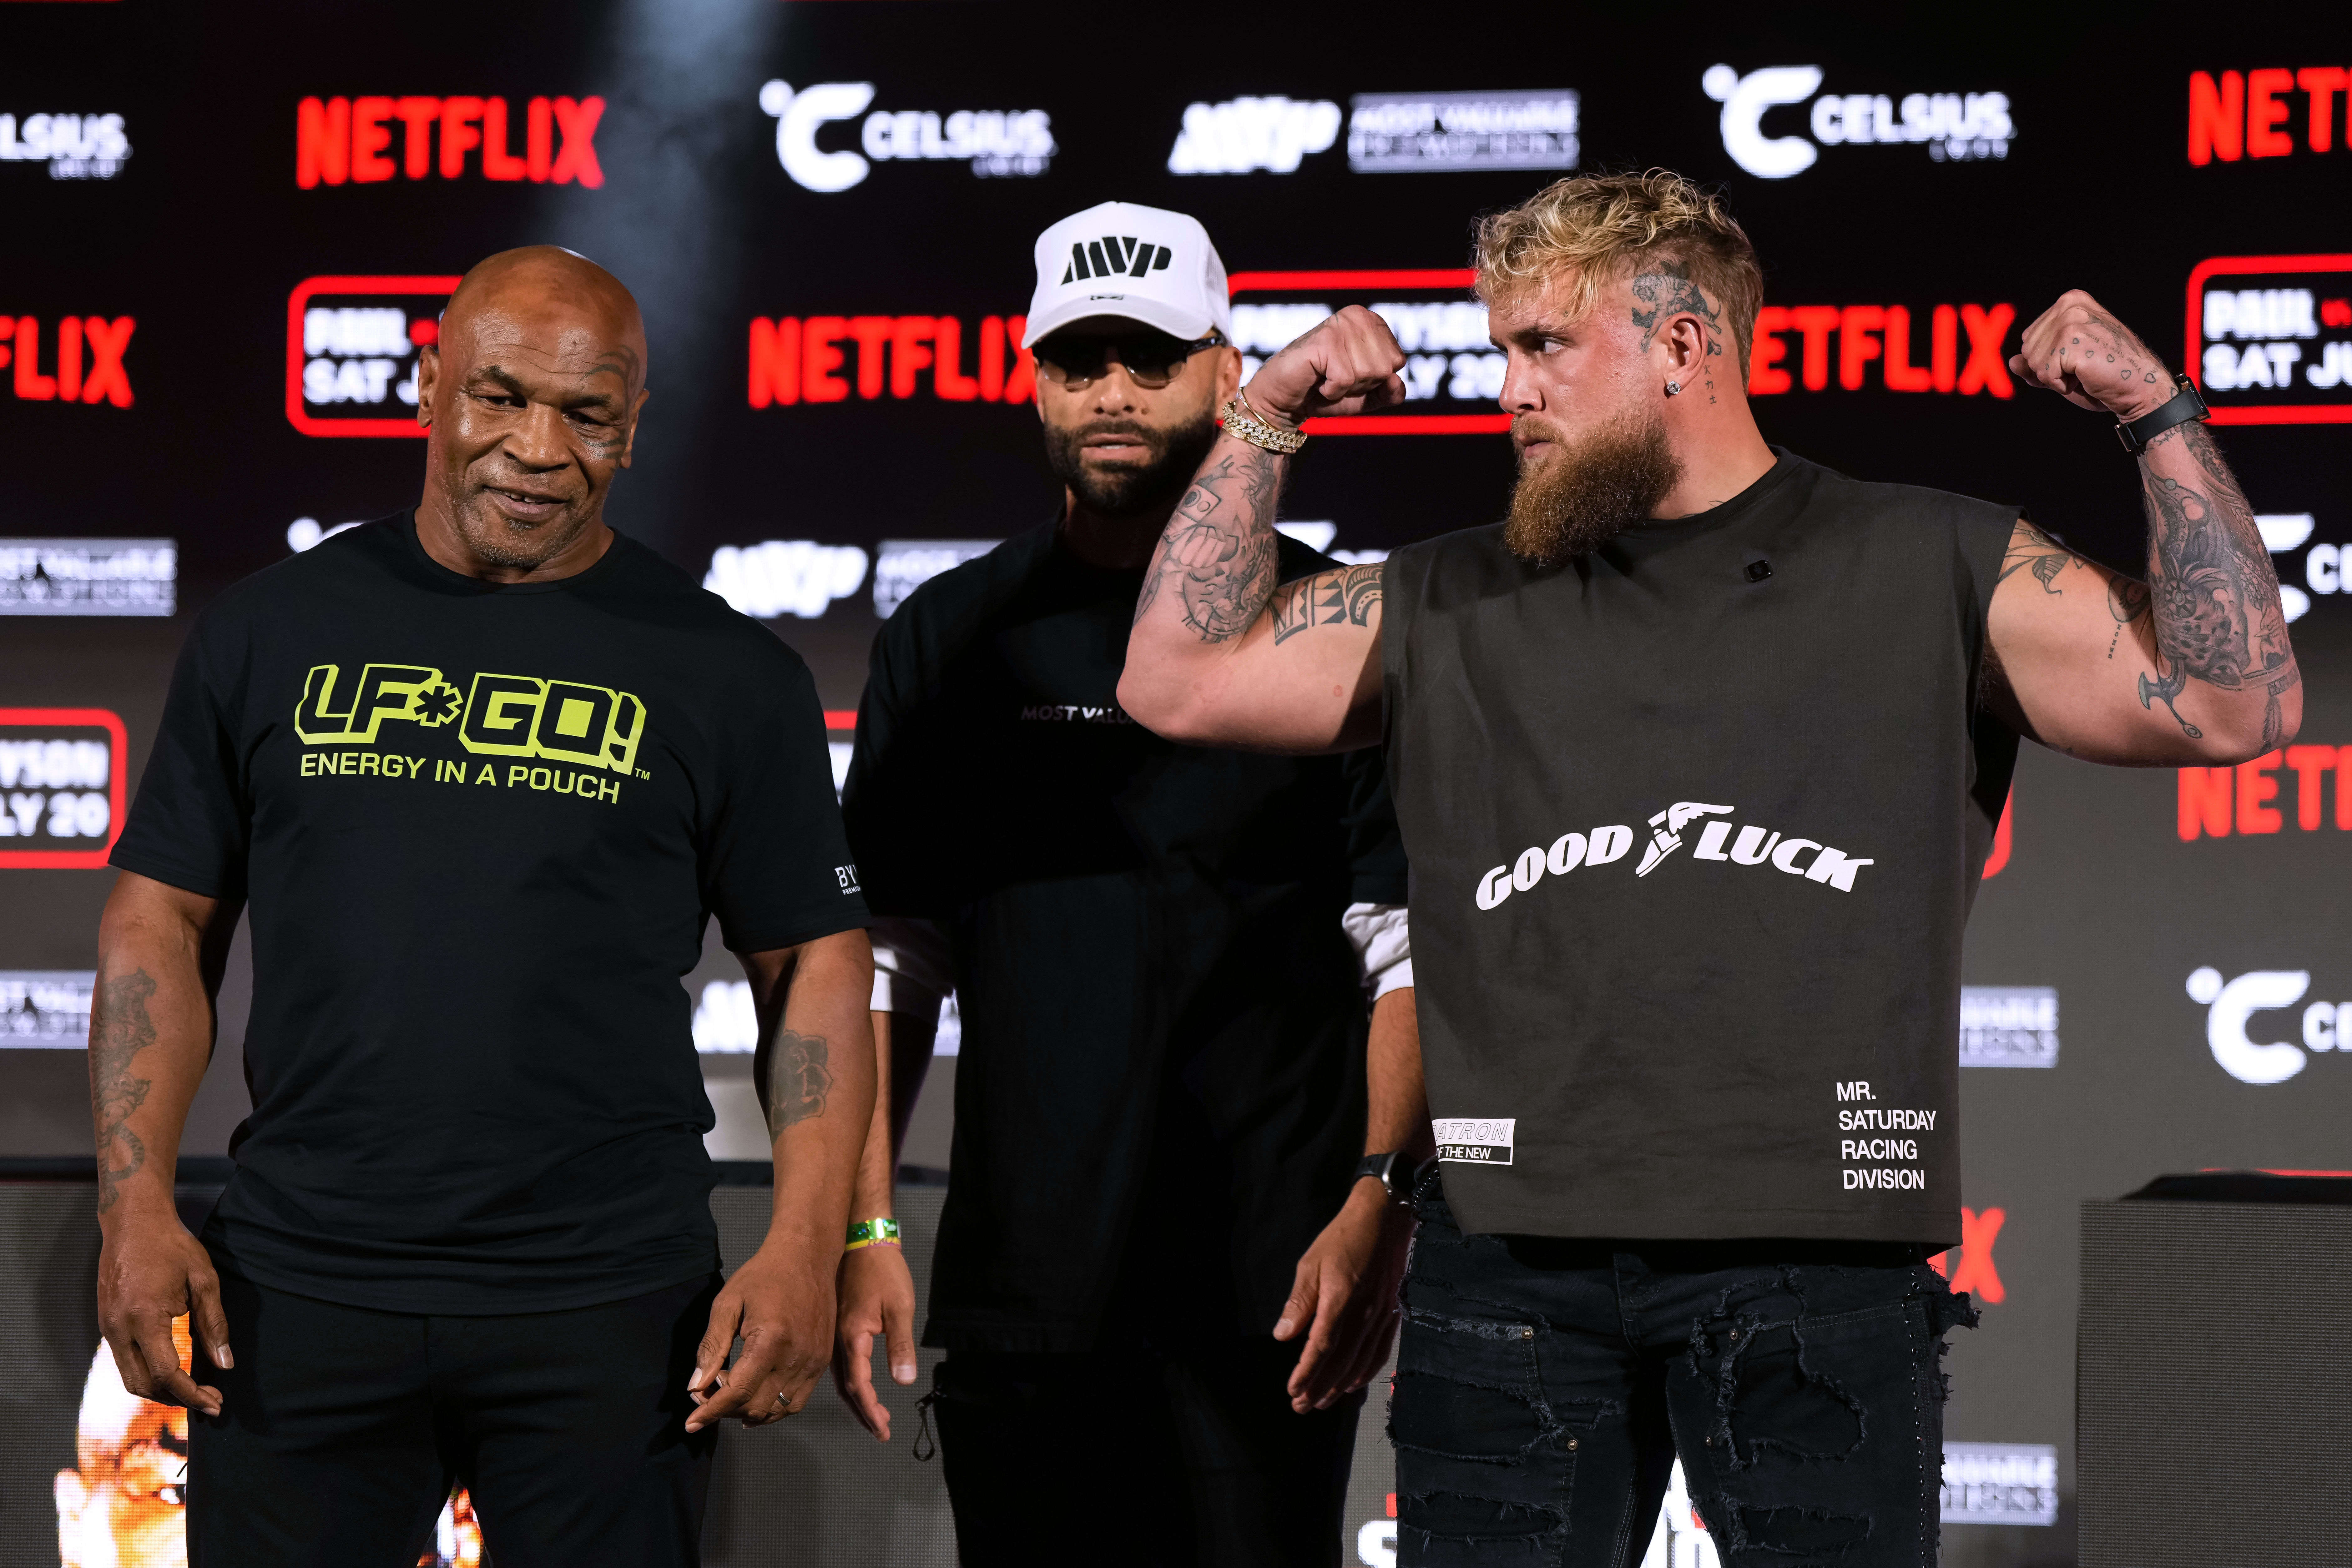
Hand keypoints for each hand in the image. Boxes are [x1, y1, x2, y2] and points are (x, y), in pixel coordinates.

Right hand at [96, 1209, 230, 1415]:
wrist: (134, 1223)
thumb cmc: (172, 1246)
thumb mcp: (204, 1281)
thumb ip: (214, 1325)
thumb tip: (225, 1363)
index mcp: (144, 1319)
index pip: (166, 1374)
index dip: (191, 1394)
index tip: (215, 1401)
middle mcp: (119, 1329)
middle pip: (143, 1385)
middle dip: (176, 1399)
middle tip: (209, 1400)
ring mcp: (108, 1328)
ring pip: (129, 1378)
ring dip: (160, 1391)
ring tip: (192, 1391)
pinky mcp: (106, 1324)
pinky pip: (124, 1362)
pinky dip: (146, 1374)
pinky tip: (170, 1371)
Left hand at [686, 1238, 835, 1430]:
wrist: (807, 1255)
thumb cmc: (765, 1274)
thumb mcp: (727, 1303)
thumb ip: (711, 1347)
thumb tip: (696, 1386)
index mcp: (771, 1341)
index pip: (737, 1393)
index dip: (710, 1411)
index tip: (691, 1422)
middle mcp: (796, 1357)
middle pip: (756, 1407)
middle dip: (725, 1410)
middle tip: (707, 1394)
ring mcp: (813, 1362)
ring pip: (777, 1410)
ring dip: (749, 1412)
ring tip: (730, 1397)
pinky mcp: (821, 1361)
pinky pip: (796, 1401)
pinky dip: (774, 1409)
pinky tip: (757, 1399)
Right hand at [832, 1242, 917, 1439]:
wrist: (863, 1239)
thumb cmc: (883, 1270)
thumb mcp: (899, 1306)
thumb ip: (900, 1345)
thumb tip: (904, 1380)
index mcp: (851, 1336)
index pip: (858, 1386)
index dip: (870, 1411)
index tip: (883, 1430)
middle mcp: (837, 1339)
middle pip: (847, 1388)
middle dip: (863, 1412)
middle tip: (880, 1431)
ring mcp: (834, 1332)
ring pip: (841, 1377)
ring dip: (856, 1399)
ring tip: (873, 1417)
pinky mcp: (837, 1325)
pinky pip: (839, 1364)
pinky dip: (850, 1381)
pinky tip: (858, 1386)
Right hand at [1243, 305, 1407, 425]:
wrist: (1284, 400)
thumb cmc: (1324, 393)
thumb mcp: (1366, 396)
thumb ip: (1390, 393)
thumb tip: (1396, 381)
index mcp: (1371, 322)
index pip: (1397, 361)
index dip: (1376, 380)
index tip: (1351, 375)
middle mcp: (1358, 316)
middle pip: (1385, 367)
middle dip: (1362, 384)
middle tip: (1336, 378)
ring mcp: (1340, 324)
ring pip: (1368, 372)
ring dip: (1346, 387)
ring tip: (1326, 378)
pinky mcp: (1324, 339)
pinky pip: (1345, 378)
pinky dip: (1332, 391)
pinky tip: (1318, 380)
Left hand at [1274, 1181, 1413, 1412]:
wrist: (1385, 1218)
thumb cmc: (1344, 1238)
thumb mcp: (1311, 1263)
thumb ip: (1299, 1302)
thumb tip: (1283, 1334)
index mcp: (1341, 1298)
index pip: (1321, 1346)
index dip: (1306, 1372)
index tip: (1292, 1390)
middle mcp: (1364, 1312)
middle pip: (1340, 1362)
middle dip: (1319, 1387)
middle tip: (1301, 1406)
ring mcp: (1381, 1315)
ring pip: (1360, 1362)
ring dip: (1340, 1386)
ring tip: (1322, 1401)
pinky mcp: (1392, 1314)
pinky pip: (1380, 1352)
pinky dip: (1366, 1373)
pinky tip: (1353, 1383)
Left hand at [2009, 290, 2174, 420]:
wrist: (2140, 387)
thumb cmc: (2106, 375)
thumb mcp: (2064, 365)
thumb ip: (2035, 361)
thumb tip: (2012, 362)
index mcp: (2070, 301)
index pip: (2029, 338)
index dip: (2047, 360)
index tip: (2078, 359)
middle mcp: (2069, 305)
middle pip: (2027, 350)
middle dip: (2049, 369)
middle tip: (2083, 368)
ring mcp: (2071, 321)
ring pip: (2033, 363)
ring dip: (2055, 378)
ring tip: (2086, 371)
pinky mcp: (2072, 342)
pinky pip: (2045, 375)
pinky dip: (2062, 385)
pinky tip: (2086, 377)